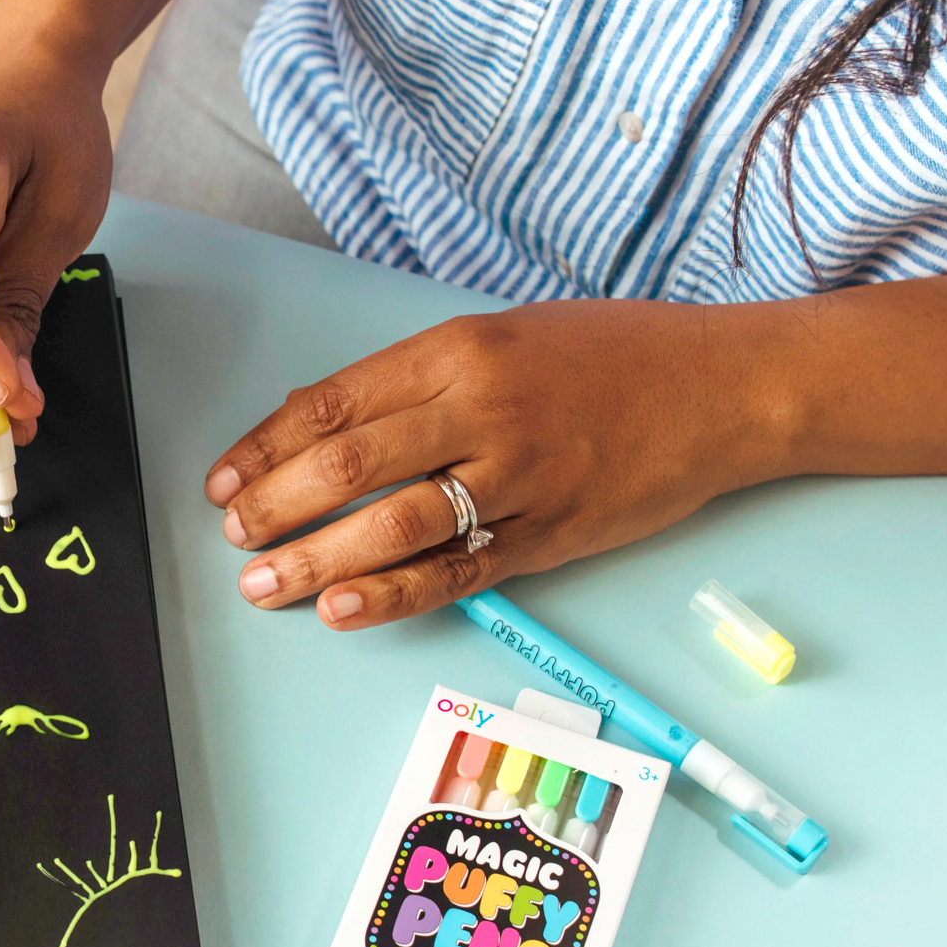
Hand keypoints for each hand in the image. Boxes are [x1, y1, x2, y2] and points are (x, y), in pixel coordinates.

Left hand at [207, 302, 791, 627]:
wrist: (723, 387)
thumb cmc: (609, 355)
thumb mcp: (501, 335)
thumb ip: (415, 379)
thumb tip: (318, 425)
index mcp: (459, 349)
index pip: (334, 403)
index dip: (265, 447)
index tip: (224, 481)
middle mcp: (483, 409)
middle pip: (350, 465)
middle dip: (276, 507)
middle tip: (233, 539)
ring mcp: (521, 476)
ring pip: (394, 525)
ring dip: (318, 559)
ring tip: (267, 584)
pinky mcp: (552, 534)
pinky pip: (458, 571)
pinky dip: (393, 595)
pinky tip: (344, 610)